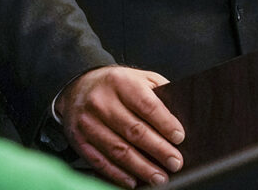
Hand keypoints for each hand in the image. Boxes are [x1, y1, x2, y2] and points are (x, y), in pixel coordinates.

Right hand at [58, 65, 185, 187]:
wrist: (78, 87)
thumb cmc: (115, 85)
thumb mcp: (138, 78)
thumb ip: (159, 93)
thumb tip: (180, 118)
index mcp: (120, 82)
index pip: (147, 105)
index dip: (165, 124)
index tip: (179, 138)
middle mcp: (101, 101)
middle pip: (134, 130)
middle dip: (158, 150)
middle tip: (175, 162)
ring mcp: (88, 121)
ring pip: (118, 149)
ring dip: (141, 167)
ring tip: (159, 177)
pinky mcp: (79, 139)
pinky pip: (100, 160)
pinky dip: (118, 174)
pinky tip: (133, 181)